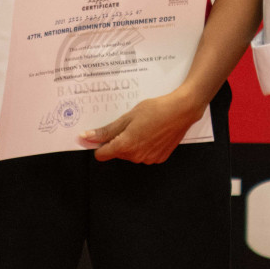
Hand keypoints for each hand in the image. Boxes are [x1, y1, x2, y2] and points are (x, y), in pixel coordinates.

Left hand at [82, 90, 202, 162]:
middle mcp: (136, 156)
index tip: (105, 134)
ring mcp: (148, 159)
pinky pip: (145, 155)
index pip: (101, 155)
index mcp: (125, 146)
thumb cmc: (156, 109)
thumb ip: (107, 130)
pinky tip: (153, 133)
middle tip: (131, 124)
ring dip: (133, 144)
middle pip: (117, 153)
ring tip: (144, 127)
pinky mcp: (159, 158)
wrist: (182, 110)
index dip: (101, 144)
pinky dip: (146, 147)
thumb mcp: (128, 116)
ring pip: (131, 154)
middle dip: (119, 141)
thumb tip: (87, 137)